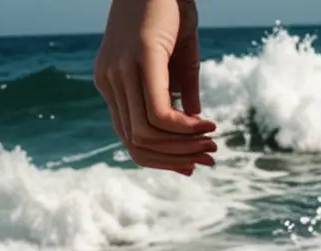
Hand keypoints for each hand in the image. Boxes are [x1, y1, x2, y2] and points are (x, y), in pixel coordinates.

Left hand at [94, 0, 216, 174]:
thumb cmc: (170, 11)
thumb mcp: (177, 61)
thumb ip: (181, 94)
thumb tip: (194, 126)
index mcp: (112, 83)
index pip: (131, 140)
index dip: (164, 160)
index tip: (195, 164)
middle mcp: (109, 80)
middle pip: (136, 144)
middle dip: (176, 159)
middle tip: (209, 158)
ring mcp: (119, 70)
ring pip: (146, 134)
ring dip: (183, 146)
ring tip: (211, 143)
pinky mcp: (139, 59)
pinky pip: (157, 114)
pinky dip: (185, 128)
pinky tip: (206, 125)